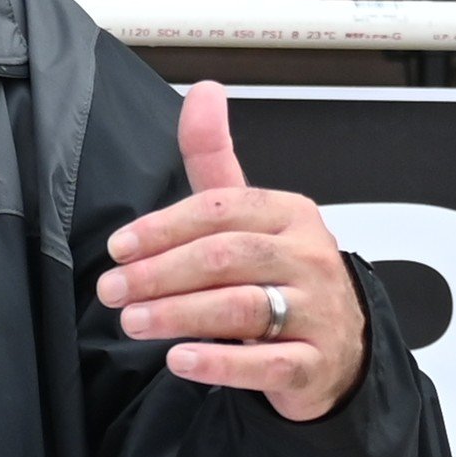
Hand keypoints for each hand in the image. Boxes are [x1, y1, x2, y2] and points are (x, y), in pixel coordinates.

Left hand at [98, 82, 365, 422]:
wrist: (341, 346)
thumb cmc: (285, 276)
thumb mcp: (252, 216)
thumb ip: (216, 161)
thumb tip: (202, 92)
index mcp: (289, 213)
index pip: (221, 209)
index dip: (164, 227)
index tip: (119, 247)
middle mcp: (307, 257)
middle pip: (226, 257)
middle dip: (161, 273)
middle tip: (114, 290)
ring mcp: (315, 311)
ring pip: (242, 308)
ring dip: (179, 314)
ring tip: (134, 322)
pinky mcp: (314, 363)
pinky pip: (266, 364)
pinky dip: (220, 364)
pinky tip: (180, 361)